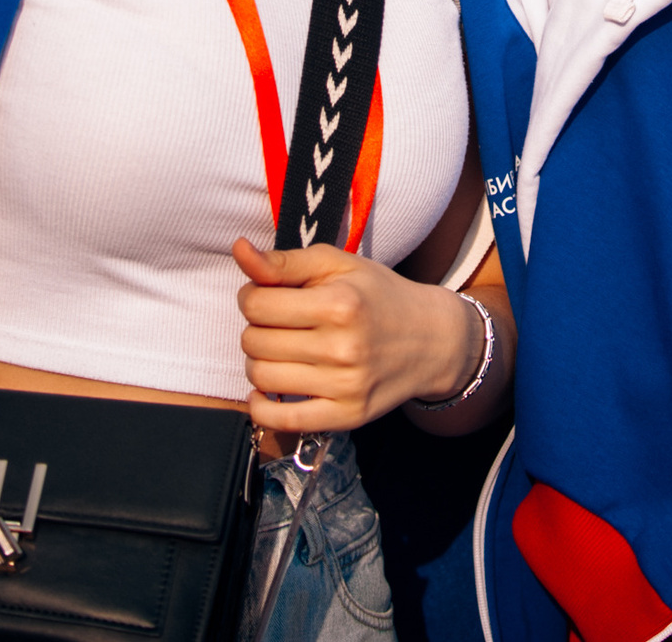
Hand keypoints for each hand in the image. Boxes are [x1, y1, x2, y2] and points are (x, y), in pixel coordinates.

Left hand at [232, 238, 482, 434]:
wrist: (432, 340)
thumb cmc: (378, 296)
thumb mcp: (337, 265)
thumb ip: (284, 261)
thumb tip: (239, 250)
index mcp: (340, 303)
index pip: (256, 305)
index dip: (251, 296)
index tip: (265, 296)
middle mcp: (343, 347)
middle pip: (254, 341)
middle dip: (255, 328)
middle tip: (277, 323)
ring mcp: (346, 386)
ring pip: (262, 377)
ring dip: (258, 362)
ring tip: (280, 351)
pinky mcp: (347, 416)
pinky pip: (282, 420)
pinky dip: (262, 408)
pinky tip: (267, 392)